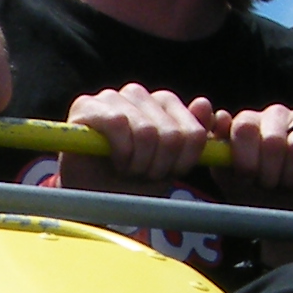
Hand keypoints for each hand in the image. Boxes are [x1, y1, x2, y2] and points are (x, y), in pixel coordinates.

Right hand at [61, 85, 215, 183]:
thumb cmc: (131, 182)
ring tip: (128, 170)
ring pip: (147, 131)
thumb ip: (191, 138)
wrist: (91, 197)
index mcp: (163, 104)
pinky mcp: (88, 105)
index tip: (170, 174)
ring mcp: (113, 97)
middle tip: (144, 175)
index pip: (193, 130)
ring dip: (139, 162)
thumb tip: (204, 104)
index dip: (185, 161)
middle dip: (160, 166)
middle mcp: (139, 95)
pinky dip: (121, 152)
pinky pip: (118, 125)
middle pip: (172, 134)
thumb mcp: (169, 166)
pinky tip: (115, 161)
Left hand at [218, 104, 292, 194]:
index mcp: (247, 122)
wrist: (286, 209)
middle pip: (272, 141)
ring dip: (292, 175)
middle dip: (270, 173)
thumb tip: (214, 112)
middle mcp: (273, 114)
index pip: (244, 128)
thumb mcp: (226, 173)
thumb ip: (215, 145)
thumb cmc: (252, 190)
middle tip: (269, 185)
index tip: (247, 178)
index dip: (246, 159)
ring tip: (286, 182)